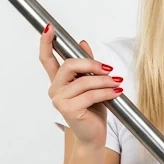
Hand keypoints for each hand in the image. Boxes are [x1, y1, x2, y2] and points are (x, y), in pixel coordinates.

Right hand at [39, 23, 123, 148]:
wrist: (93, 136)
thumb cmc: (92, 111)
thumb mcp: (92, 84)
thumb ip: (86, 65)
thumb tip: (83, 43)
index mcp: (58, 81)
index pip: (47, 59)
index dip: (46, 42)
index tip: (49, 28)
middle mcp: (55, 89)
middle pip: (69, 65)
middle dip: (91, 64)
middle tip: (109, 69)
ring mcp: (59, 100)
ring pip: (83, 81)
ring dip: (104, 81)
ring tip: (117, 83)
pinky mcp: (69, 109)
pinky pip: (90, 95)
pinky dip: (106, 92)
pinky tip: (116, 92)